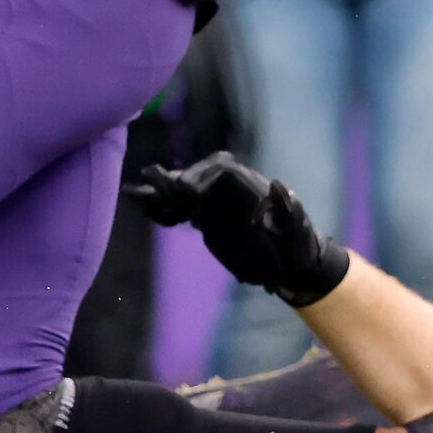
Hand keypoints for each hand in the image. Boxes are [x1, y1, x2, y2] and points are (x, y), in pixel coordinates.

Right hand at [127, 152, 350, 305]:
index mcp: (250, 186)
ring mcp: (217, 205)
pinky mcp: (208, 220)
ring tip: (134, 194)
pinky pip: (183, 211)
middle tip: (152, 182)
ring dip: (162, 194)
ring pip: (184, 193)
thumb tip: (278, 186)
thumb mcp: (298, 230)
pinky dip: (165, 211)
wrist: (293, 264)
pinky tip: (145, 212)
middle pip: (197, 176)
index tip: (187, 190)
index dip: (201, 174)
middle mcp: (230, 191)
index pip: (222, 168)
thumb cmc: (298, 246)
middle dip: (174, 179)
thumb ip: (289, 209)